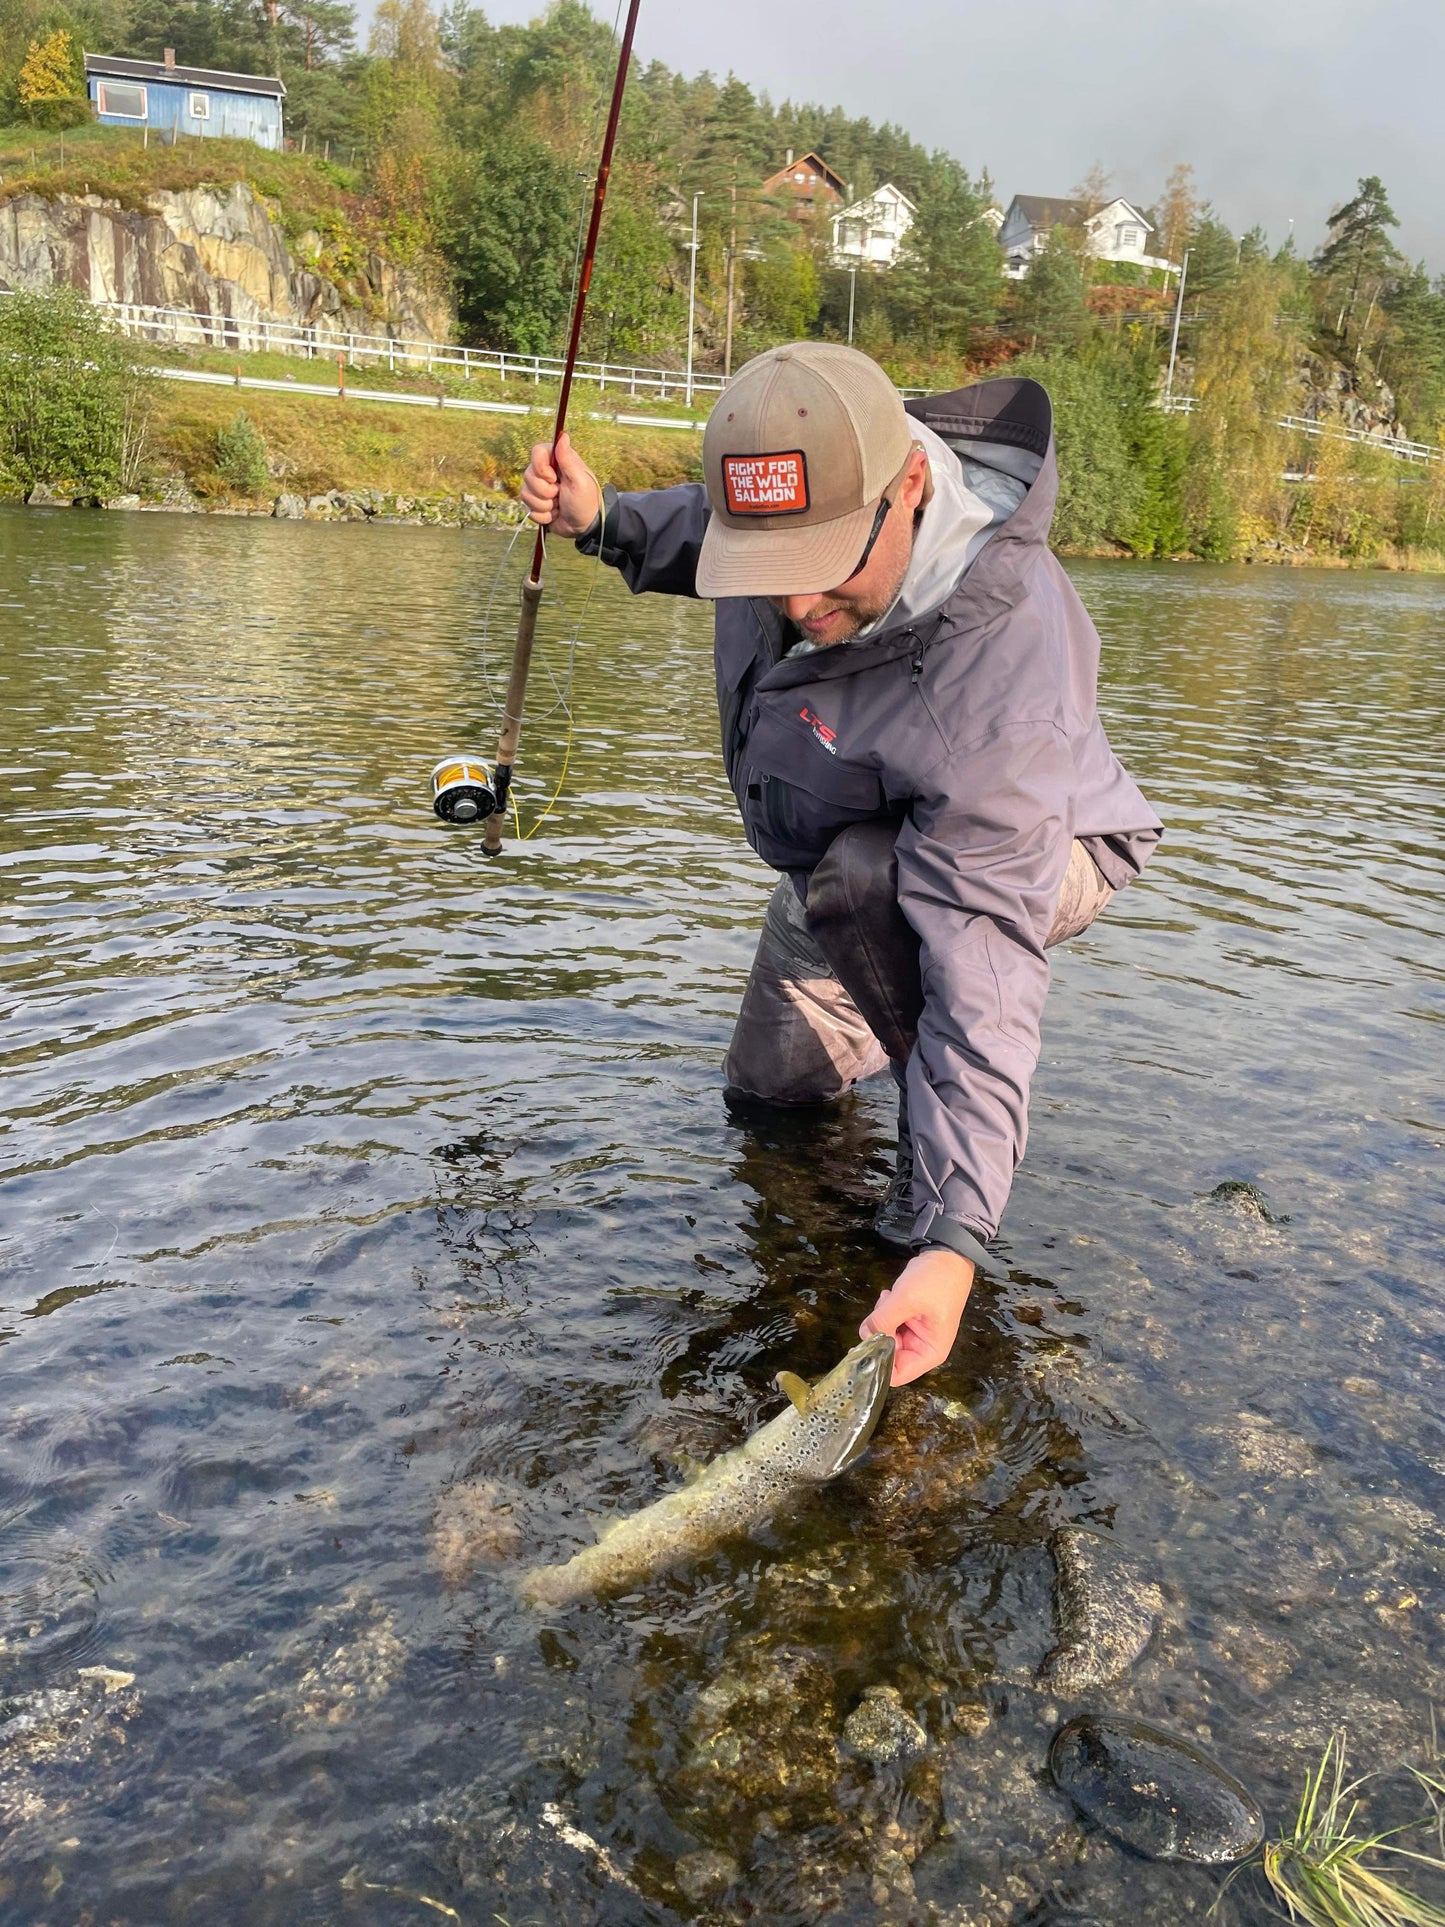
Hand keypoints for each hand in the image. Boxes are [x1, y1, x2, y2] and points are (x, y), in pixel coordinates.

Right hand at [520, 430, 601, 536]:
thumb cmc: (586, 501)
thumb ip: (568, 459)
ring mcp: (538, 489)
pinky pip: (527, 509)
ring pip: (525, 494)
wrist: (584, 526)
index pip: (536, 452)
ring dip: (544, 505)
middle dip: (545, 491)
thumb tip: (563, 436)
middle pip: (528, 476)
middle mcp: (545, 472)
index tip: (553, 478)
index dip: (541, 467)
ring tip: (558, 506)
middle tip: (560, 494)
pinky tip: (554, 514)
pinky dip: (543, 515)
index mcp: (557, 461)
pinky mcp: (534, 504)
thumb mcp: (580, 480)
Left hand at [861, 1250, 973, 1386]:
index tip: (861, 1348)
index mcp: (929, 1352)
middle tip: (881, 1310)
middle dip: (879, 1334)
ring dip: (881, 1318)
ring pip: (885, 1337)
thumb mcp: (907, 1300)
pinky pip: (887, 1323)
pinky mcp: (907, 1320)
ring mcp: (914, 1334)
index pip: (897, 1374)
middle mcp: (922, 1348)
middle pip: (888, 1354)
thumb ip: (883, 1320)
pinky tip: (891, 1295)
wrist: (947, 1256)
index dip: (877, 1365)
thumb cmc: (937, 1281)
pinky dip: (884, 1310)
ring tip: (890, 1298)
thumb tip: (864, 1335)